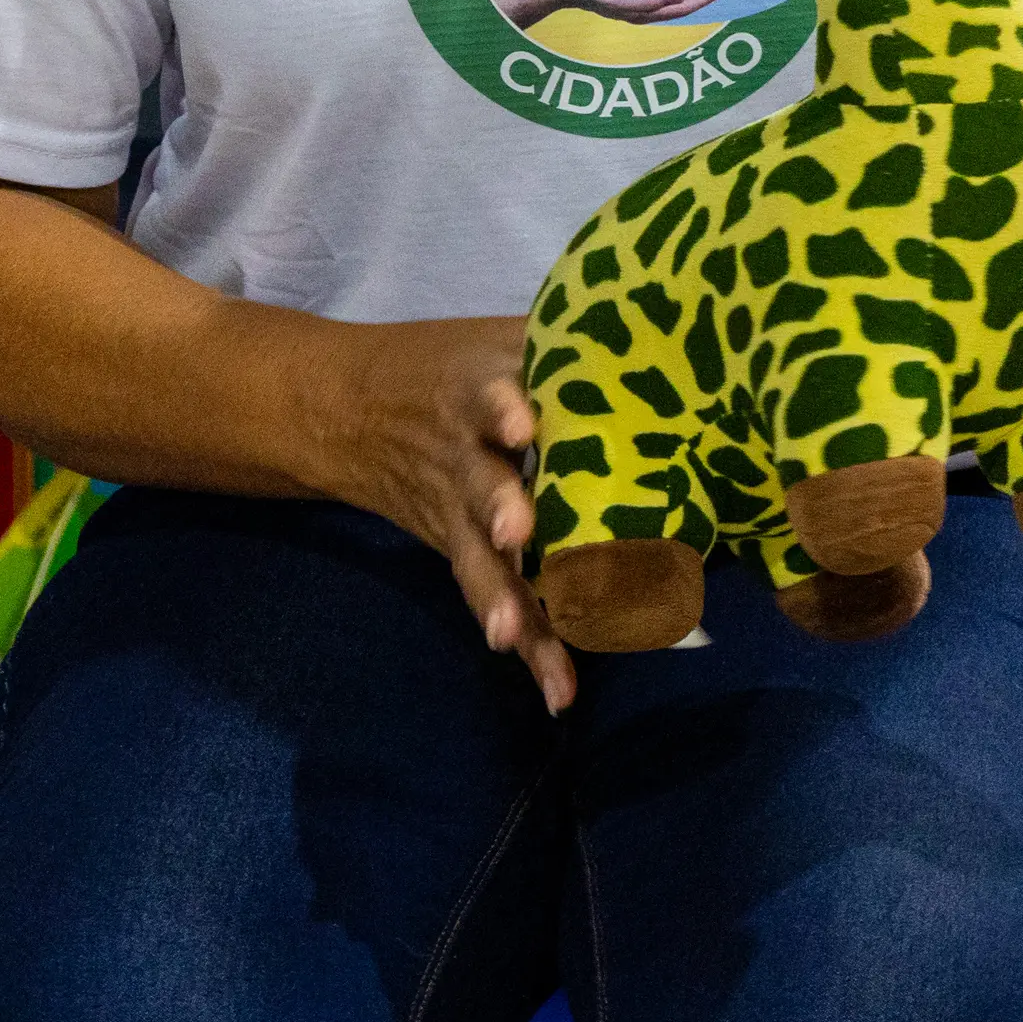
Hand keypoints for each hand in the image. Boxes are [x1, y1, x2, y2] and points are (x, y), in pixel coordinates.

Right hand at [305, 315, 575, 712]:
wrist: (347, 409)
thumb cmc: (452, 367)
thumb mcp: (497, 338)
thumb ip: (567, 341)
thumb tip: (675, 327)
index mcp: (474, 390)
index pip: (482, 394)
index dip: (499, 407)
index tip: (518, 420)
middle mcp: (464, 457)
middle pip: (479, 484)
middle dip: (499, 507)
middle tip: (518, 530)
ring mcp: (460, 517)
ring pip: (480, 560)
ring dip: (502, 598)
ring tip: (513, 636)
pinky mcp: (467, 557)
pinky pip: (499, 603)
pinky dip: (530, 650)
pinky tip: (560, 694)